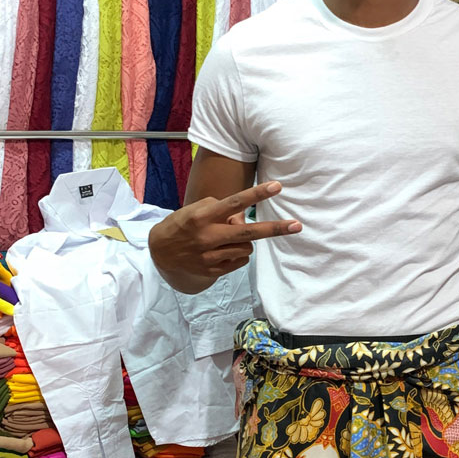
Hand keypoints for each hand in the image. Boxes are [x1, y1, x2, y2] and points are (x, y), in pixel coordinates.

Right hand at [149, 181, 301, 291]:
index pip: (235, 202)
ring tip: (228, 238)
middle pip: (248, 233)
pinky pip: (240, 261)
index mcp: (203, 216)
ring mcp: (211, 256)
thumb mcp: (196, 210)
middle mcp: (208, 236)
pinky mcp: (213, 271)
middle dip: (274, 229)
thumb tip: (242, 219)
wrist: (161, 254)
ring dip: (244, 241)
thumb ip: (220, 211)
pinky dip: (237, 253)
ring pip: (246, 247)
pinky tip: (223, 250)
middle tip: (297, 225)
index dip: (257, 194)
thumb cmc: (184, 224)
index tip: (277, 186)